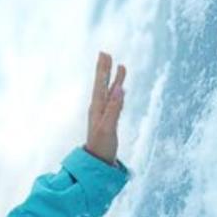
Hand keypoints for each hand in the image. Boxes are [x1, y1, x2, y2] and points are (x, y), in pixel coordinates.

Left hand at [85, 51, 126, 165]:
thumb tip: (119, 89)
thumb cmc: (101, 146)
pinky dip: (117, 92)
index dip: (102, 70)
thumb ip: (114, 108)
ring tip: (119, 66)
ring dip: (113, 78)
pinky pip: (113, 101)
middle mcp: (99, 108)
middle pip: (102, 84)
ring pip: (109, 91)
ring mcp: (103, 113)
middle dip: (104, 69)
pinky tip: (119, 88)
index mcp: (97, 108)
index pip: (100, 84)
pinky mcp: (109, 119)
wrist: (98, 162)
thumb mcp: (108, 127)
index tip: (104, 55)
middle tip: (105, 54)